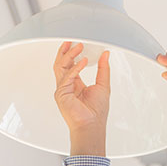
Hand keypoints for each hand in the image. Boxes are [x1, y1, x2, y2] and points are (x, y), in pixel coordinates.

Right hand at [53, 41, 109, 155]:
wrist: (92, 125)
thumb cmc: (96, 111)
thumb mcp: (103, 84)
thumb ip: (103, 69)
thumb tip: (105, 54)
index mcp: (75, 84)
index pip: (70, 65)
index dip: (72, 53)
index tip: (77, 43)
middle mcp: (67, 86)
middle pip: (61, 63)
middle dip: (66, 51)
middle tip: (72, 40)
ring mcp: (62, 89)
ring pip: (60, 67)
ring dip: (69, 55)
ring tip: (78, 46)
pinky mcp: (61, 93)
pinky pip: (67, 76)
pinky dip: (75, 68)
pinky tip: (83, 61)